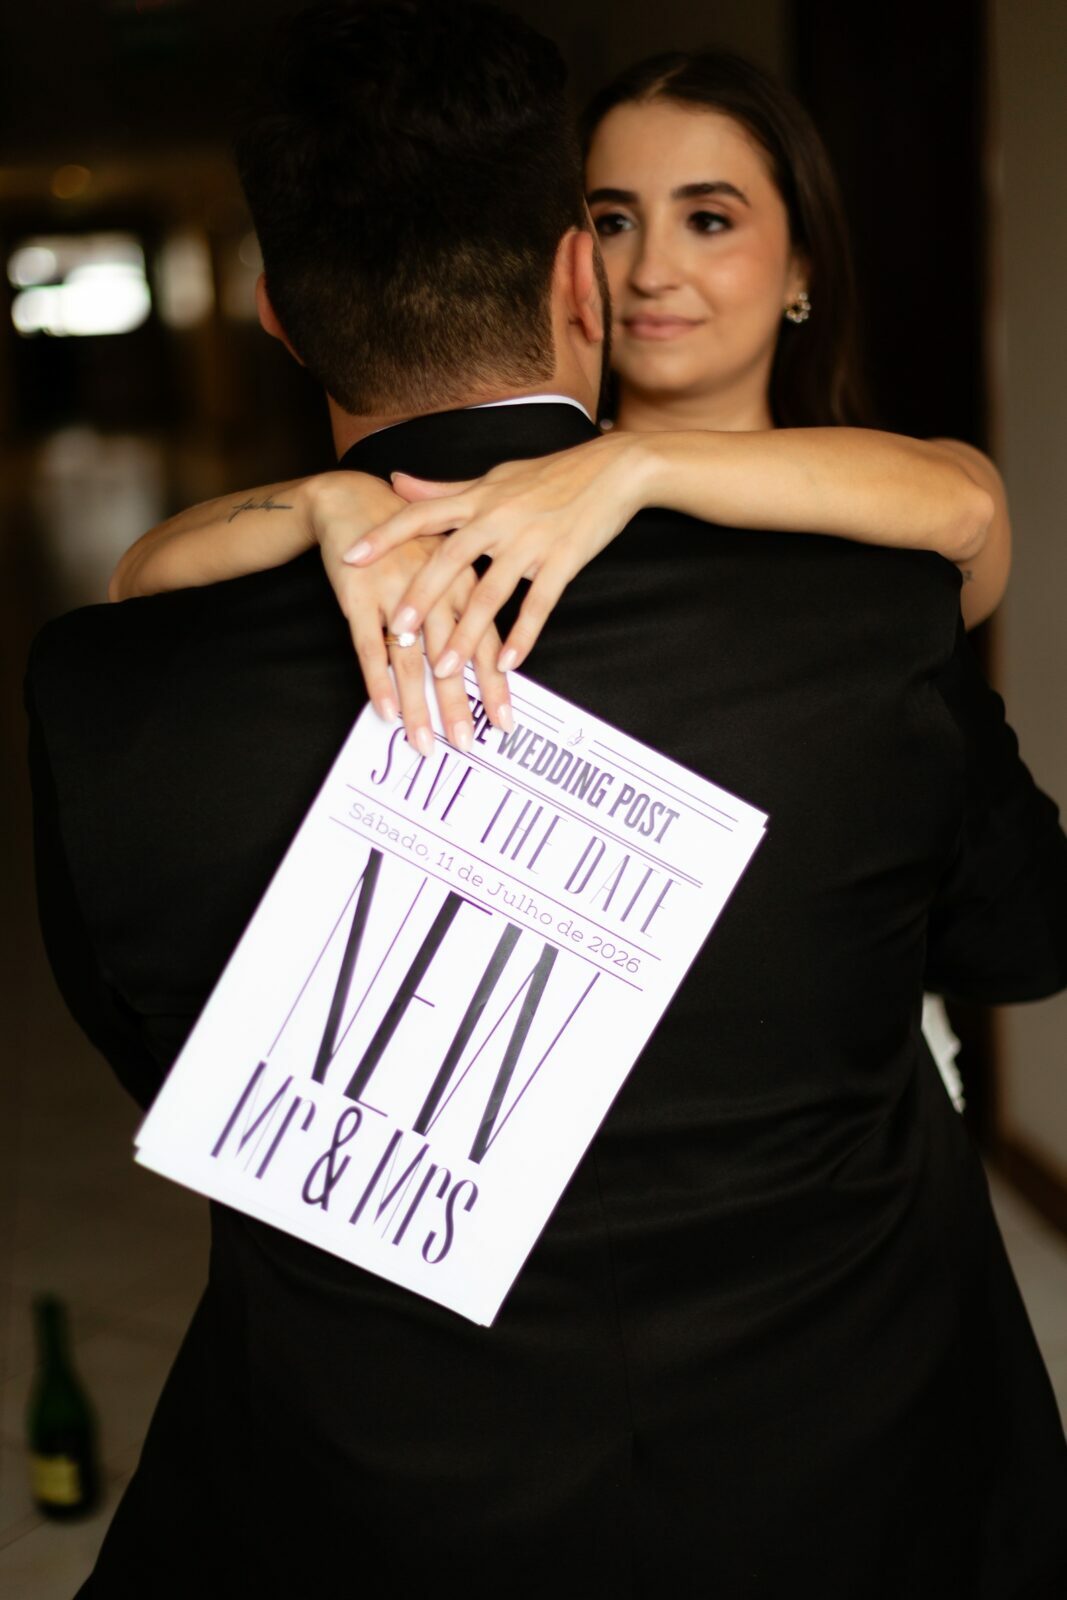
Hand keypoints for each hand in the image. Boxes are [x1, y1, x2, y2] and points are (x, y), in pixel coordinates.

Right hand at [303, 473, 511, 748]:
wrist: (354, 497)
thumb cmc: (410, 535)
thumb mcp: (452, 556)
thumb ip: (474, 599)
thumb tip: (498, 650)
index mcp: (464, 582)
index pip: (485, 642)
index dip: (494, 685)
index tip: (505, 724)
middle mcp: (436, 590)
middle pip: (452, 658)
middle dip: (459, 705)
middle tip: (467, 744)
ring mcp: (397, 594)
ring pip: (412, 660)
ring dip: (418, 705)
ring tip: (424, 744)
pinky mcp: (360, 597)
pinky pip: (370, 647)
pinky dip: (378, 681)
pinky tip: (385, 711)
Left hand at [339, 432, 649, 676]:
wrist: (613, 469)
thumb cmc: (549, 475)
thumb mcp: (492, 477)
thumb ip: (442, 489)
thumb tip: (396, 482)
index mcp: (477, 497)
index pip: (420, 514)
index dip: (384, 535)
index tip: (351, 557)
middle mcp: (498, 518)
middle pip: (450, 561)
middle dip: (421, 598)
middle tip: (396, 631)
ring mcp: (531, 541)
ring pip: (490, 593)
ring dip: (467, 635)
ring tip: (445, 668)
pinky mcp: (563, 561)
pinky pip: (539, 604)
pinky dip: (523, 635)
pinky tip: (507, 664)